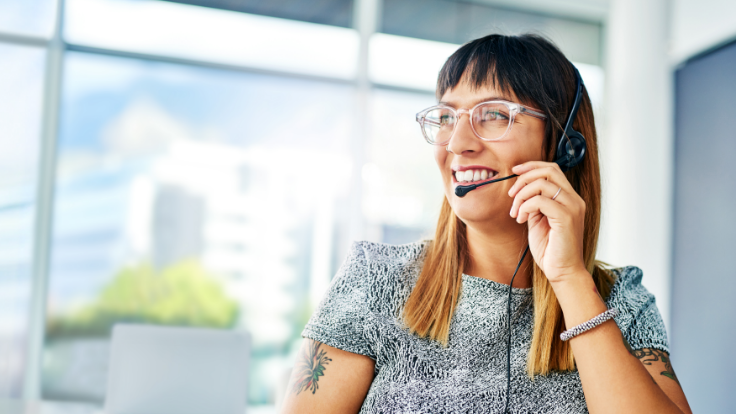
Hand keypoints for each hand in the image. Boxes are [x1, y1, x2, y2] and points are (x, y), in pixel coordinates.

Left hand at [508, 161, 586, 283]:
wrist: (563, 272)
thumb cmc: (550, 249)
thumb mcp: (538, 220)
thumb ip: (534, 203)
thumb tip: (521, 189)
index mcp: (569, 198)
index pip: (553, 169)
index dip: (532, 166)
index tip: (514, 171)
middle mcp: (574, 200)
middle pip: (549, 171)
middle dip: (524, 178)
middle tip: (511, 195)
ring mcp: (572, 207)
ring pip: (542, 184)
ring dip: (521, 196)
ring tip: (516, 213)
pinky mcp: (566, 218)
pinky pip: (540, 201)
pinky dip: (525, 207)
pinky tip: (521, 220)